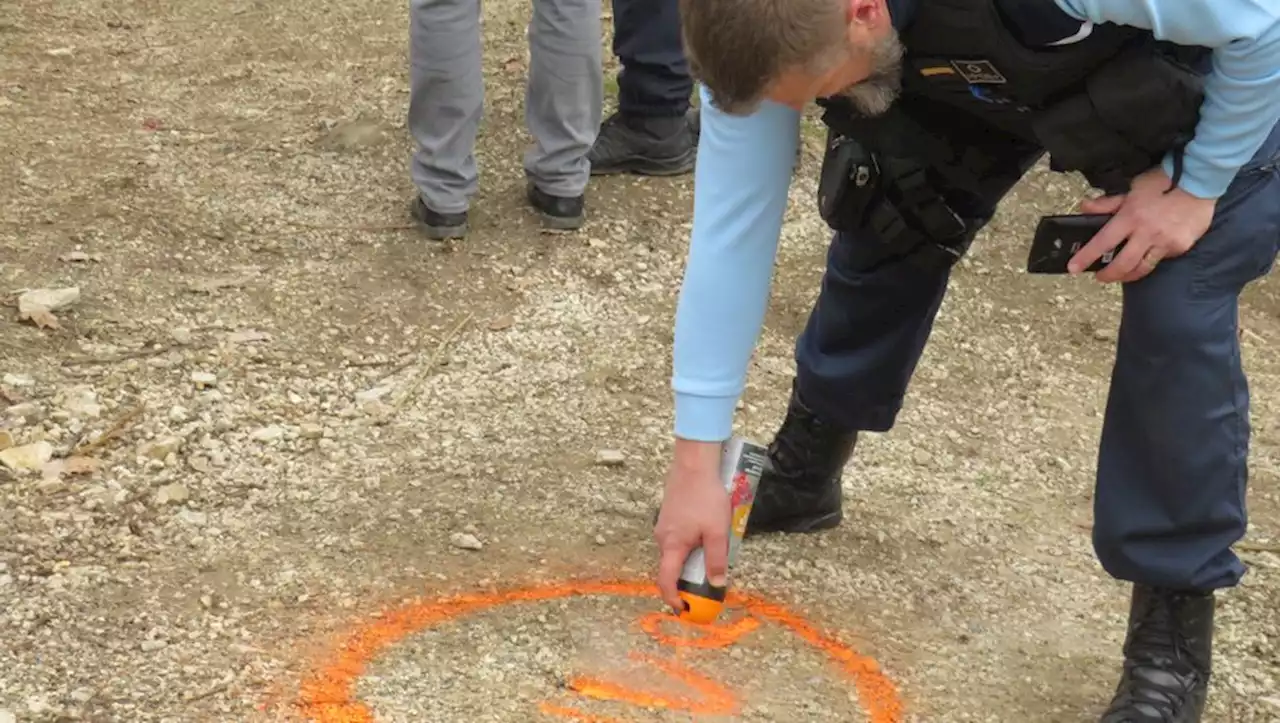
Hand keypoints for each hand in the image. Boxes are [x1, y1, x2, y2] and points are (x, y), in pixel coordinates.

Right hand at [653, 439, 730, 612]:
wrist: (694, 463)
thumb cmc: (705, 496)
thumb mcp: (717, 531)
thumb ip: (716, 559)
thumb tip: (716, 584)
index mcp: (672, 545)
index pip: (666, 581)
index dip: (672, 598)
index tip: (683, 609)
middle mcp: (662, 537)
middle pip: (672, 567)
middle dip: (688, 579)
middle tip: (707, 584)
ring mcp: (664, 525)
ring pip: (676, 551)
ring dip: (691, 559)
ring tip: (712, 554)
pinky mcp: (670, 515)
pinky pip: (678, 538)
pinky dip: (690, 544)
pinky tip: (706, 534)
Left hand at [1067, 167, 1216, 282]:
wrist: (1201, 181)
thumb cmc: (1164, 181)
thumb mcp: (1133, 188)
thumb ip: (1109, 203)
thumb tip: (1084, 207)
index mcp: (1131, 217)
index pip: (1102, 242)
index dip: (1086, 257)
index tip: (1073, 268)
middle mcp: (1147, 232)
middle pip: (1122, 264)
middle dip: (1108, 275)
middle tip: (1100, 277)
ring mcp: (1165, 242)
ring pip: (1142, 268)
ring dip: (1128, 275)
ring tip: (1120, 274)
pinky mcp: (1180, 246)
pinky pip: (1161, 258)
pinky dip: (1151, 259)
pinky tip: (1147, 255)